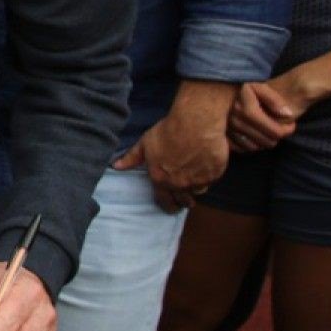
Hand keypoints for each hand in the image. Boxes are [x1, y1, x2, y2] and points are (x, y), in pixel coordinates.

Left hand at [114, 108, 229, 213]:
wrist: (196, 123)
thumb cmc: (168, 131)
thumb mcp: (145, 144)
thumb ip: (132, 158)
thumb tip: (116, 166)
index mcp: (161, 179)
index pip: (164, 201)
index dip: (167, 206)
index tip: (170, 207)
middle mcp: (180, 184)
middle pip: (183, 201)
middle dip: (183, 202)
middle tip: (184, 200)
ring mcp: (199, 181)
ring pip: (198, 191)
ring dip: (195, 189)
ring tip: (194, 182)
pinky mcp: (215, 174)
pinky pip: (211, 181)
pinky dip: (208, 177)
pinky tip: (205, 169)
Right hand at [228, 77, 305, 152]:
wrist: (218, 89)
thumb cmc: (243, 86)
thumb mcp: (259, 86)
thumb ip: (275, 100)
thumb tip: (288, 115)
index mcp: (247, 111)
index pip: (276, 132)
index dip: (288, 130)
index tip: (291, 124)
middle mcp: (236, 123)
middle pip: (267, 142)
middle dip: (277, 136)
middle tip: (279, 127)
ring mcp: (227, 131)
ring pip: (255, 147)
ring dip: (264, 141)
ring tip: (267, 130)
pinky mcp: (222, 136)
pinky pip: (241, 149)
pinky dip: (250, 144)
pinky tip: (254, 134)